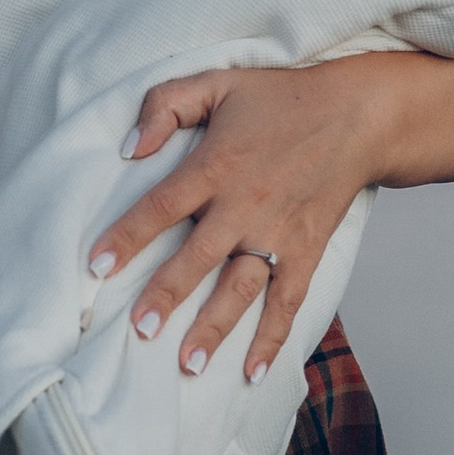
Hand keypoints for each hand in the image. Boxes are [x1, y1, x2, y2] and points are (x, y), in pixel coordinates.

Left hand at [89, 64, 403, 381]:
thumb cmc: (280, 98)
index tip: (97, 267)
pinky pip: (288, 300)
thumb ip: (166, 105)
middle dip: (168, 294)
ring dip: (215, 326)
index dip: (128, 236)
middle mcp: (245, 205)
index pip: (162, 205)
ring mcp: (278, 232)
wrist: (357, 114)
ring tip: (189, 363)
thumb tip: (130, 149)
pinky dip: (272, 337)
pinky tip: (252, 372)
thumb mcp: (217, 82)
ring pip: (241, 287)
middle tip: (140, 329)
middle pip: (198, 256)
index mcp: (216, 165)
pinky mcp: (307, 250)